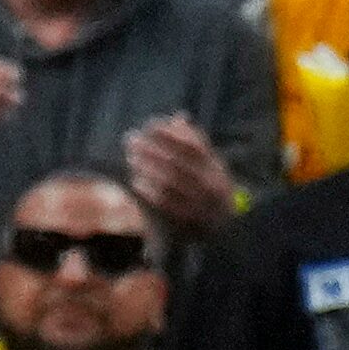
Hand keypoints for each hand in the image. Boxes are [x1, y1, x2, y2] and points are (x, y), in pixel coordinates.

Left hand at [124, 113, 236, 233]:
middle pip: (177, 161)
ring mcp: (201, 204)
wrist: (217, 232)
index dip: (169, 133)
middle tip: (131, 139)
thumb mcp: (206, 166)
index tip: (149, 125)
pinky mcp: (187, 221)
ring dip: (146, 166)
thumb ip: (193, 143)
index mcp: (217, 168)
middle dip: (151, 148)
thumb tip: (179, 117)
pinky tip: (135, 180)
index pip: (193, 145)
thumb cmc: (205, 190)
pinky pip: (165, 203)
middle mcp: (212, 185)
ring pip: (169, 181)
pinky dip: (148, 190)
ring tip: (131, 157)